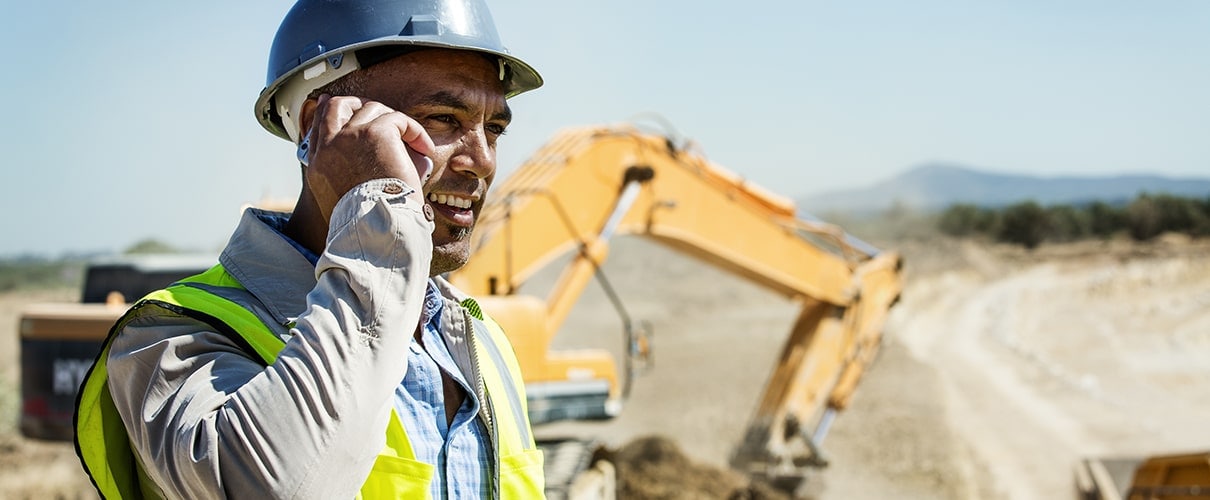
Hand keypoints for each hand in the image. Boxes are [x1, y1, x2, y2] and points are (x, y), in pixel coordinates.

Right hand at [301, 94, 434, 223]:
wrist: (376, 228)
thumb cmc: (369, 223)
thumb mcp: (346, 200)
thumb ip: (350, 175)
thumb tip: (378, 160)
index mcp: (318, 164)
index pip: (319, 124)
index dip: (331, 113)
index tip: (345, 112)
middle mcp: (330, 146)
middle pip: (337, 105)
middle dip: (358, 104)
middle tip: (381, 117)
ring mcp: (351, 136)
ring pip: (372, 110)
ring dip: (394, 123)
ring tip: (412, 144)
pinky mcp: (376, 133)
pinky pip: (398, 119)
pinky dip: (414, 131)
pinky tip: (423, 148)